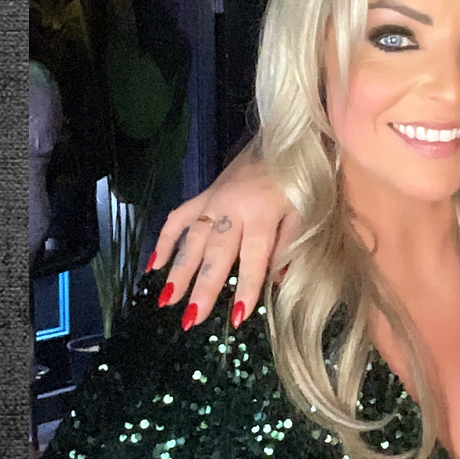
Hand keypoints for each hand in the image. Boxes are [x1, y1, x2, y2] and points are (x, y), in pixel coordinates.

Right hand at [149, 141, 299, 326]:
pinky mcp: (203, 195)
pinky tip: (153, 265)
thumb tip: (275, 281)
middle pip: (216, 254)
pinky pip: (178, 218)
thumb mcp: (306, 212)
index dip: (247, 287)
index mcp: (262, 214)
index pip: (253, 259)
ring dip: (178, 271)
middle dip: (203, 287)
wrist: (283, 141)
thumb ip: (289, 245)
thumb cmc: (299, 181)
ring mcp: (213, 201)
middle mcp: (232, 209)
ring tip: (166, 301)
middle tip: (191, 318)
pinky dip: (164, 240)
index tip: (236, 316)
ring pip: (192, 240)